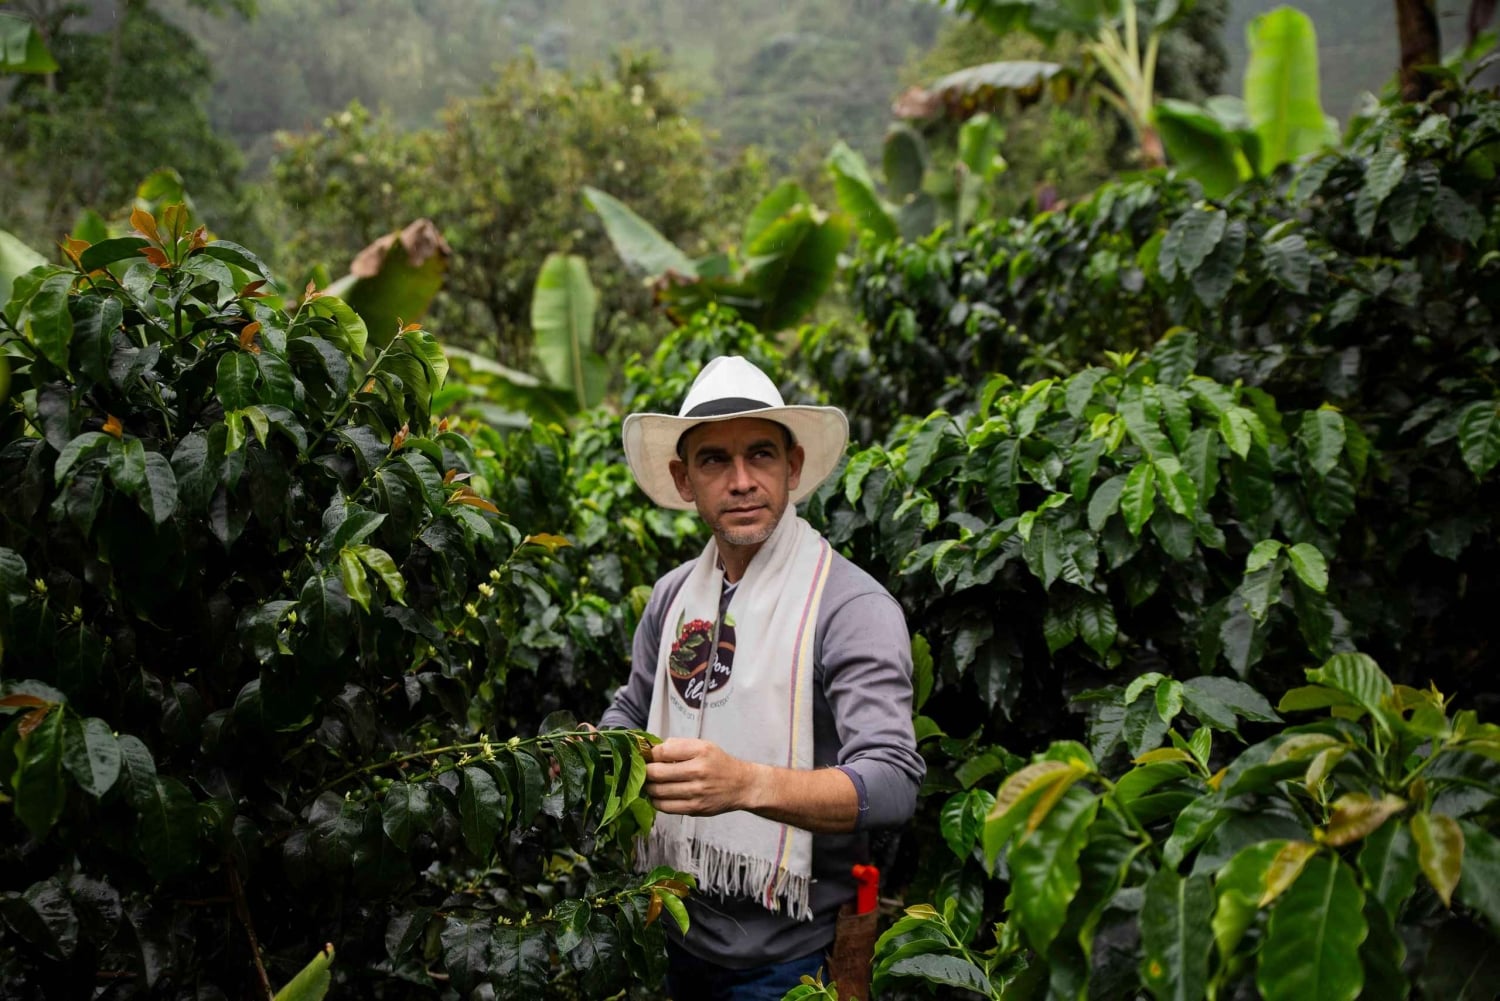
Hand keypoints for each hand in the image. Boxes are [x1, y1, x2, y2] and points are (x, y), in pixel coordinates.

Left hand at [643, 738, 759, 816]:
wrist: (741, 785)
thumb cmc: (719, 763)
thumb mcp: (703, 746)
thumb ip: (678, 746)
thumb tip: (652, 750)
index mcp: (700, 751)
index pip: (664, 751)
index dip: (650, 754)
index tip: (646, 756)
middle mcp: (699, 771)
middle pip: (657, 773)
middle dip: (645, 771)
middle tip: (642, 770)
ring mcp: (697, 792)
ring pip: (658, 791)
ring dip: (648, 787)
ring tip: (648, 783)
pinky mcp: (695, 808)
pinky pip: (666, 807)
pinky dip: (656, 801)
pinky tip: (657, 796)